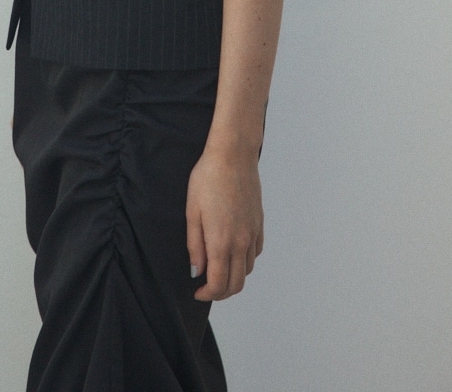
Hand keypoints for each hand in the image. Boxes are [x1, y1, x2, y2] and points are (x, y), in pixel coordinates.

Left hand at [185, 143, 263, 300]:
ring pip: (247, 270)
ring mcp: (253, 233)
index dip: (207, 295)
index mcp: (222, 242)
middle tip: (206, 287)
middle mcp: (241, 242)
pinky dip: (244, 261)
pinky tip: (232, 251)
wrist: (233, 155)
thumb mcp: (192, 212)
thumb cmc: (208, 179)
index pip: (219, 285)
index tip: (197, 291)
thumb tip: (197, 271)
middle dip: (221, 293)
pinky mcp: (259, 223)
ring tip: (217, 268)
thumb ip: (195, 246)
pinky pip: (254, 253)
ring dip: (233, 277)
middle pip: (236, 284)